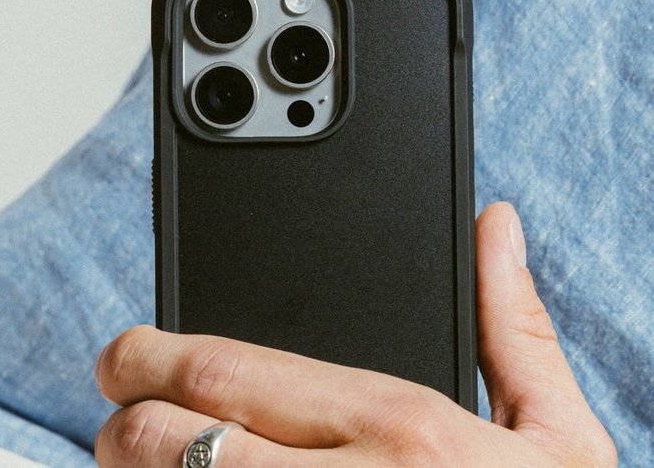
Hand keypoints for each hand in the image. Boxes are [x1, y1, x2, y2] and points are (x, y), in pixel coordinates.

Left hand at [94, 202, 615, 465]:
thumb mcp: (554, 431)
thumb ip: (512, 324)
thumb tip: (495, 227)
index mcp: (402, 429)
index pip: (230, 372)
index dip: (154, 357)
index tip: (127, 353)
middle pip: (171, 441)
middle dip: (120, 419)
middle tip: (118, 409)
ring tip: (143, 458)